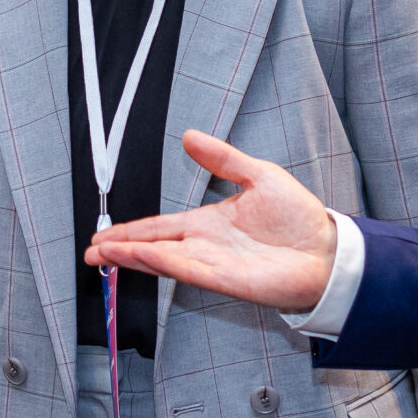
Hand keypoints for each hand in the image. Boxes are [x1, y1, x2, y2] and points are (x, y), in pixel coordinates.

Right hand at [85, 131, 335, 311]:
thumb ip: (222, 159)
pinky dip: (163, 261)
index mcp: (208, 224)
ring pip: (163, 260)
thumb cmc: (298, 219)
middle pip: (153, 246)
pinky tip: (141, 254)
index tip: (104, 235)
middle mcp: (205, 247)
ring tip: (103, 254)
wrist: (326, 249)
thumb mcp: (257, 175)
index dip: (131, 230)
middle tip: (91, 252)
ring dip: (133, 256)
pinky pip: (188, 269)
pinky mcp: (227, 279)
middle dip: (120, 248)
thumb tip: (190, 137)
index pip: (160, 226)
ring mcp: (213, 265)